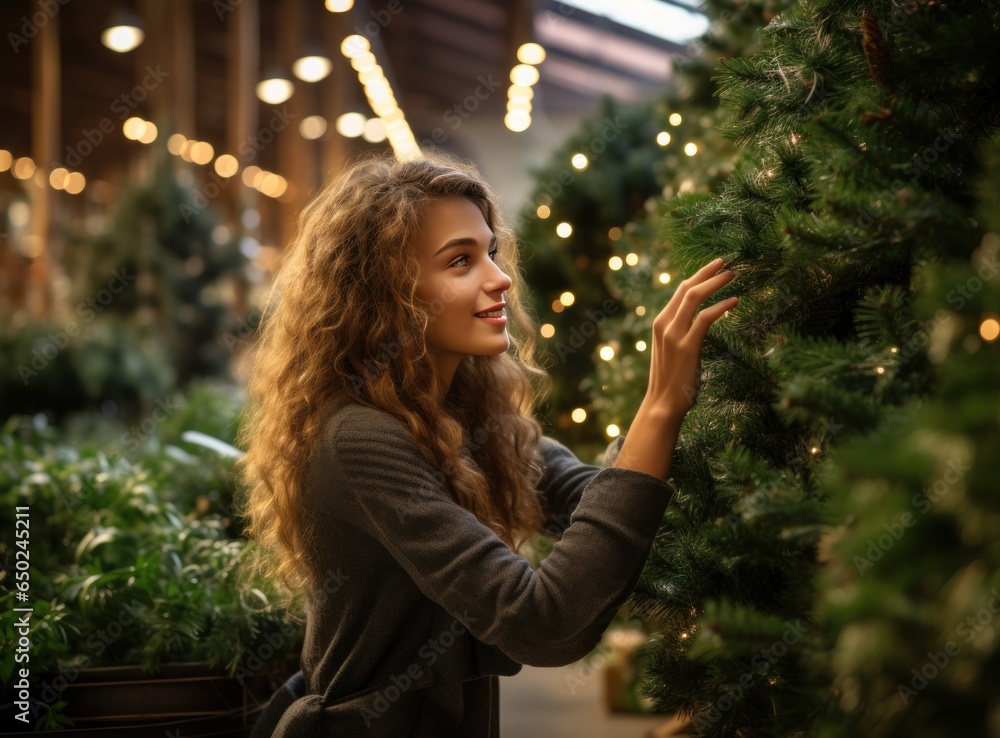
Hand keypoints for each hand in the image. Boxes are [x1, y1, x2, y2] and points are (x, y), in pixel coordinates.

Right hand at [644, 257, 736, 418]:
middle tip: (726, 263)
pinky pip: (705, 318)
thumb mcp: (672, 351)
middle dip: (707, 272)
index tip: (714, 268)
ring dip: (715, 283)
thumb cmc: (671, 381)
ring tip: (732, 275)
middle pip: (686, 288)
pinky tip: (735, 301)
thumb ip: (681, 334)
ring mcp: (674, 334)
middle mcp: (664, 324)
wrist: (663, 404)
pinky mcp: (687, 346)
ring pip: (694, 297)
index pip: (680, 291)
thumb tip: (698, 324)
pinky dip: (721, 306)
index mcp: (660, 323)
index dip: (699, 276)